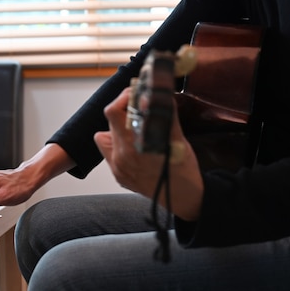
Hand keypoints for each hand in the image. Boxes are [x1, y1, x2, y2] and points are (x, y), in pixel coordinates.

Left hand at [93, 87, 203, 220]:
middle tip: (139, 107)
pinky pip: (109, 152)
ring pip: (107, 136)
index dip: (124, 98)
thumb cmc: (183, 168)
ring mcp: (117, 167)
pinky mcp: (118, 175)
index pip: (114, 112)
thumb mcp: (178, 138)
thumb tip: (158, 93)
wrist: (183, 197)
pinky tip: (135, 147)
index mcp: (134, 145)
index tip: (136, 93)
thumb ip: (164, 115)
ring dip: (120, 128)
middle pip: (111, 122)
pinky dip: (119, 144)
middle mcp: (121, 157)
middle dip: (124, 111)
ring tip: (137, 130)